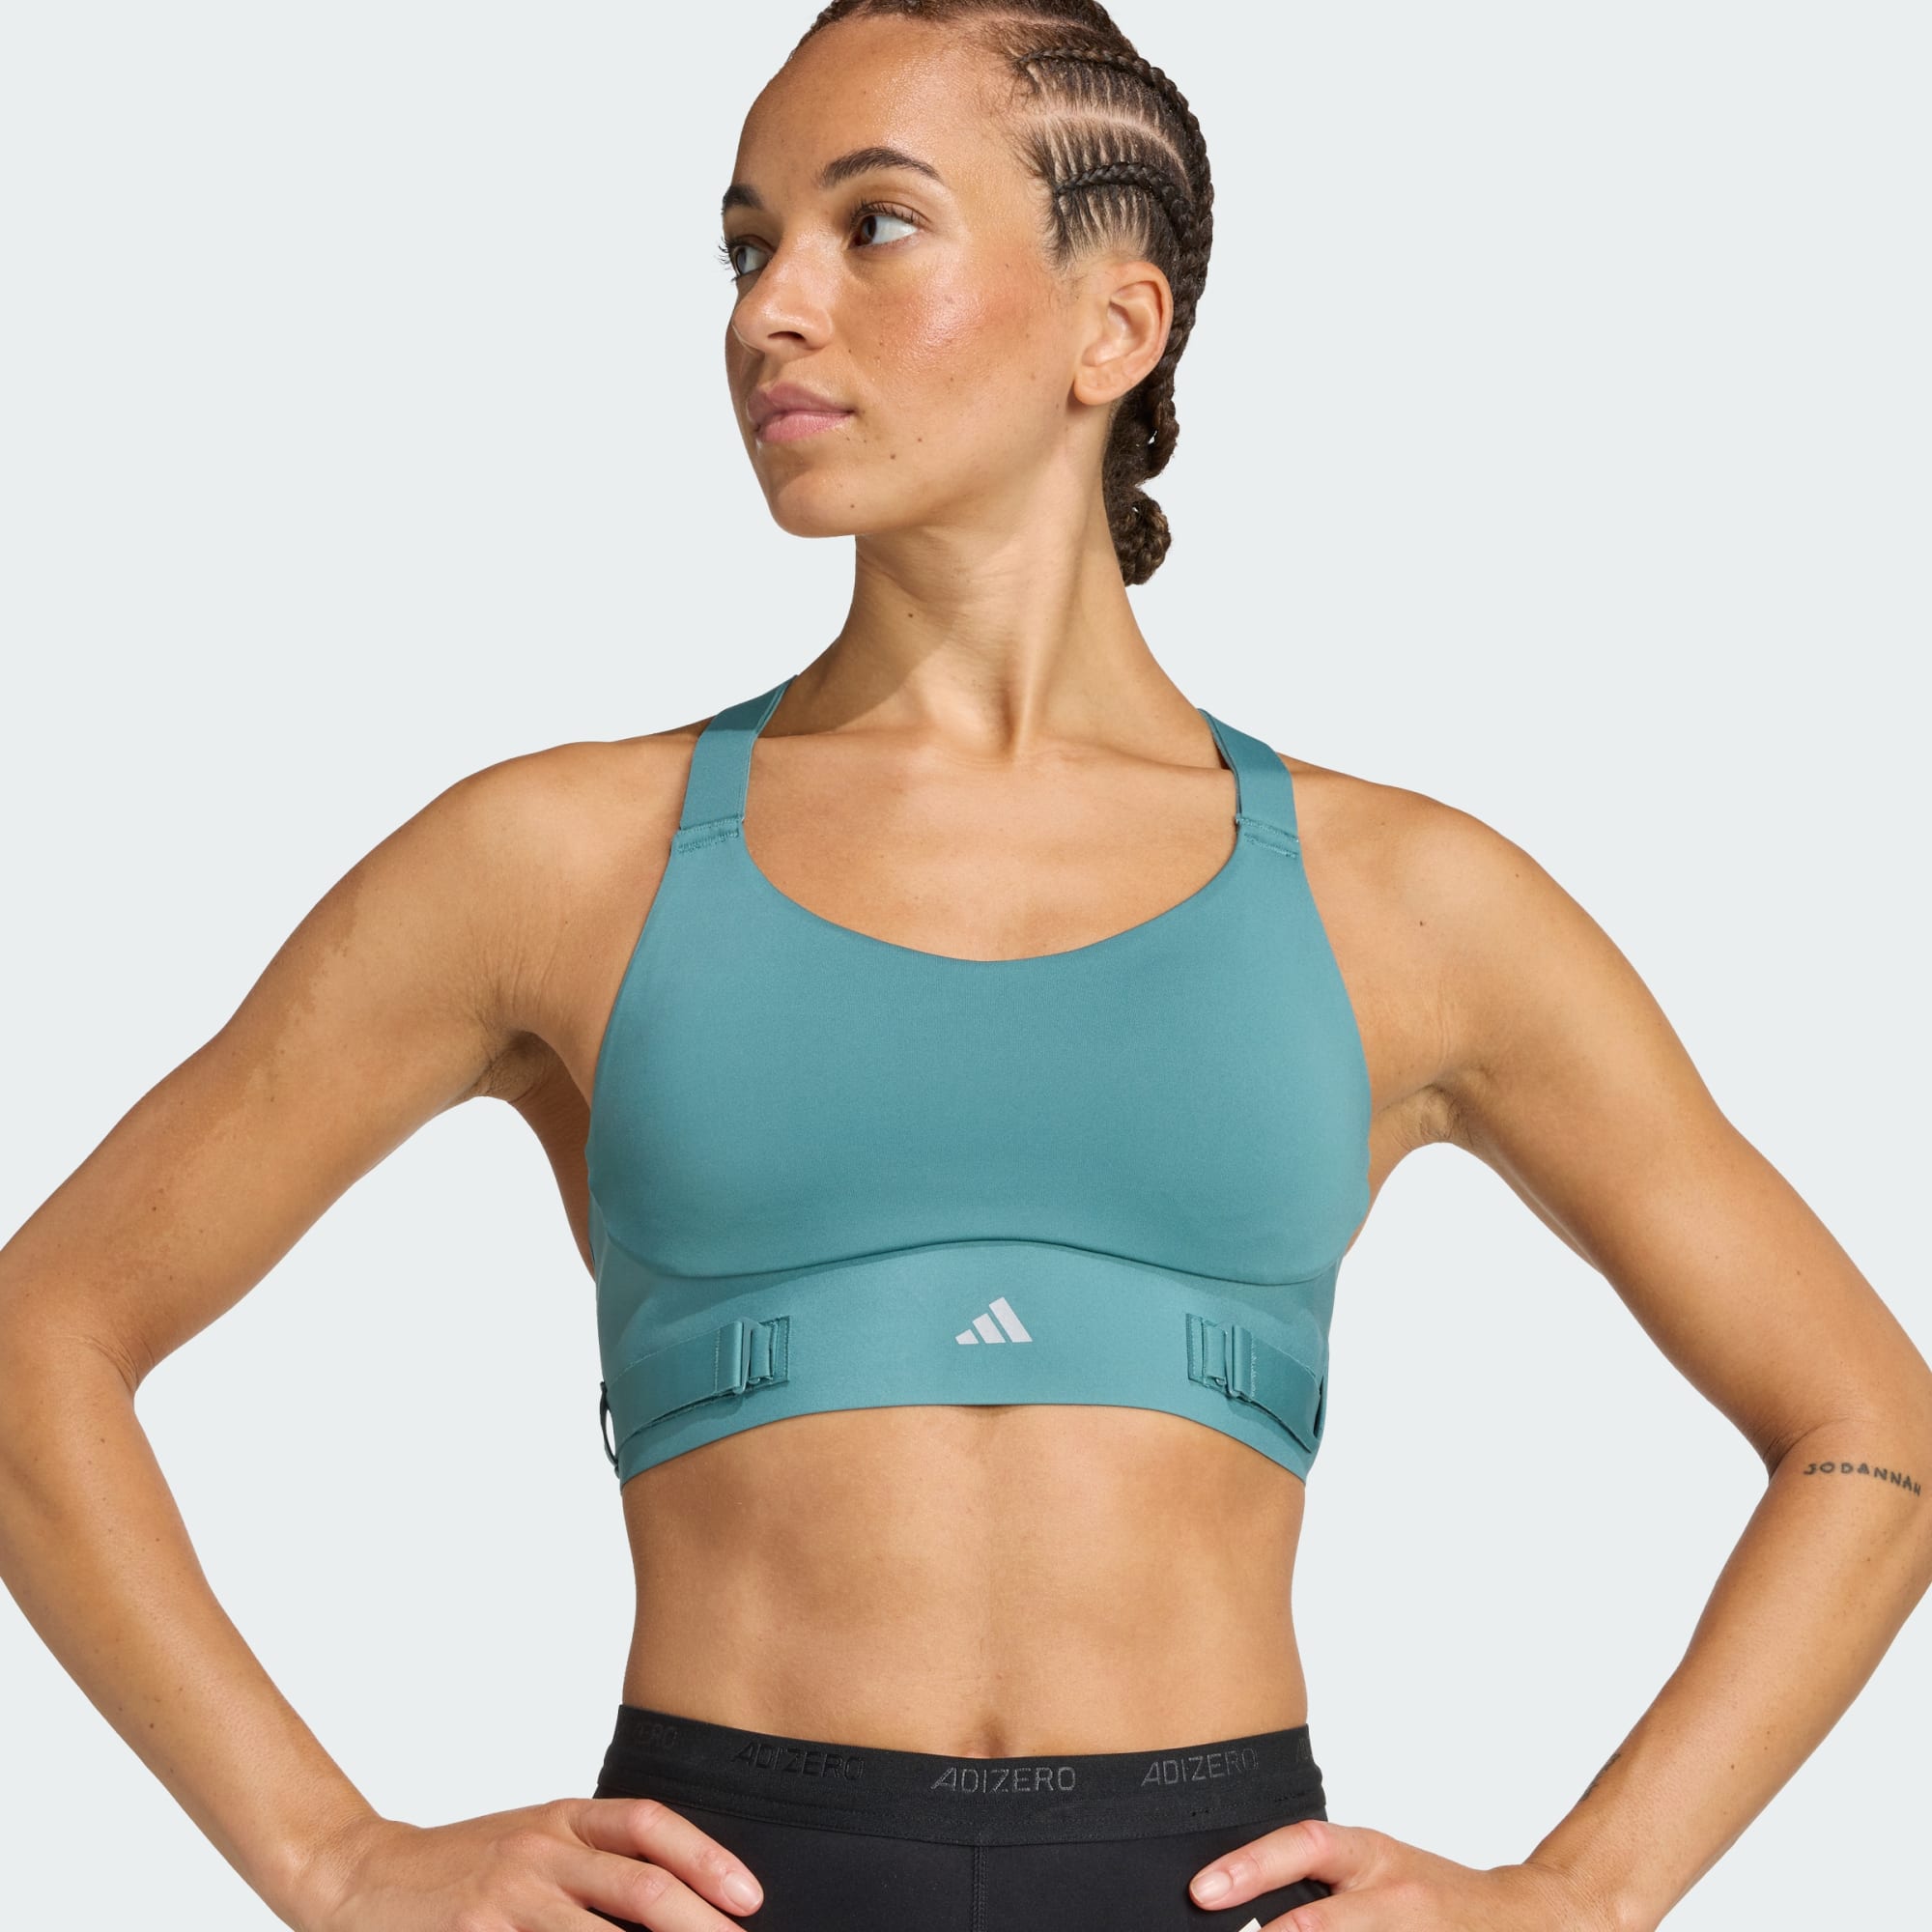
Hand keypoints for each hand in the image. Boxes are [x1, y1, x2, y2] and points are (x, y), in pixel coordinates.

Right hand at [294, 1798, 764, 1930]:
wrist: (358, 1877)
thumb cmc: (461, 1866)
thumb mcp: (532, 1840)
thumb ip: (593, 1859)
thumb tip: (678, 1899)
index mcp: (560, 1819)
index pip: (649, 1826)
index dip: (707, 1859)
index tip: (750, 1898)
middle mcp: (539, 1853)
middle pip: (641, 1888)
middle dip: (700, 1926)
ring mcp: (505, 1902)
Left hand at [1188, 1818, 1620, 1928]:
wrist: (1525, 1920)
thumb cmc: (1428, 1895)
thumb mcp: (1375, 1868)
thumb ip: (1319, 1876)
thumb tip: (1226, 1895)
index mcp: (1371, 1856)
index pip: (1306, 1845)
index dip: (1251, 1865)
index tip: (1201, 1889)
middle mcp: (1393, 1897)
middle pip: (1321, 1924)